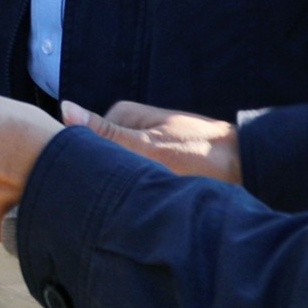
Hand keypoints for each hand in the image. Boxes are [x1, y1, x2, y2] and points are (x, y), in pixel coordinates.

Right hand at [62, 99, 240, 182]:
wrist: (243, 167)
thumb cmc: (199, 155)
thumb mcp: (147, 146)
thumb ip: (105, 132)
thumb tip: (63, 107)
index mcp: (123, 113)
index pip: (83, 142)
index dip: (87, 166)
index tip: (99, 185)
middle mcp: (130, 126)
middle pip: (100, 156)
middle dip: (106, 178)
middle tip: (127, 194)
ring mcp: (142, 143)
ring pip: (116, 170)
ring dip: (124, 185)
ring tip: (140, 197)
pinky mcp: (155, 160)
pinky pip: (133, 177)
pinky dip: (137, 189)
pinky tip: (147, 200)